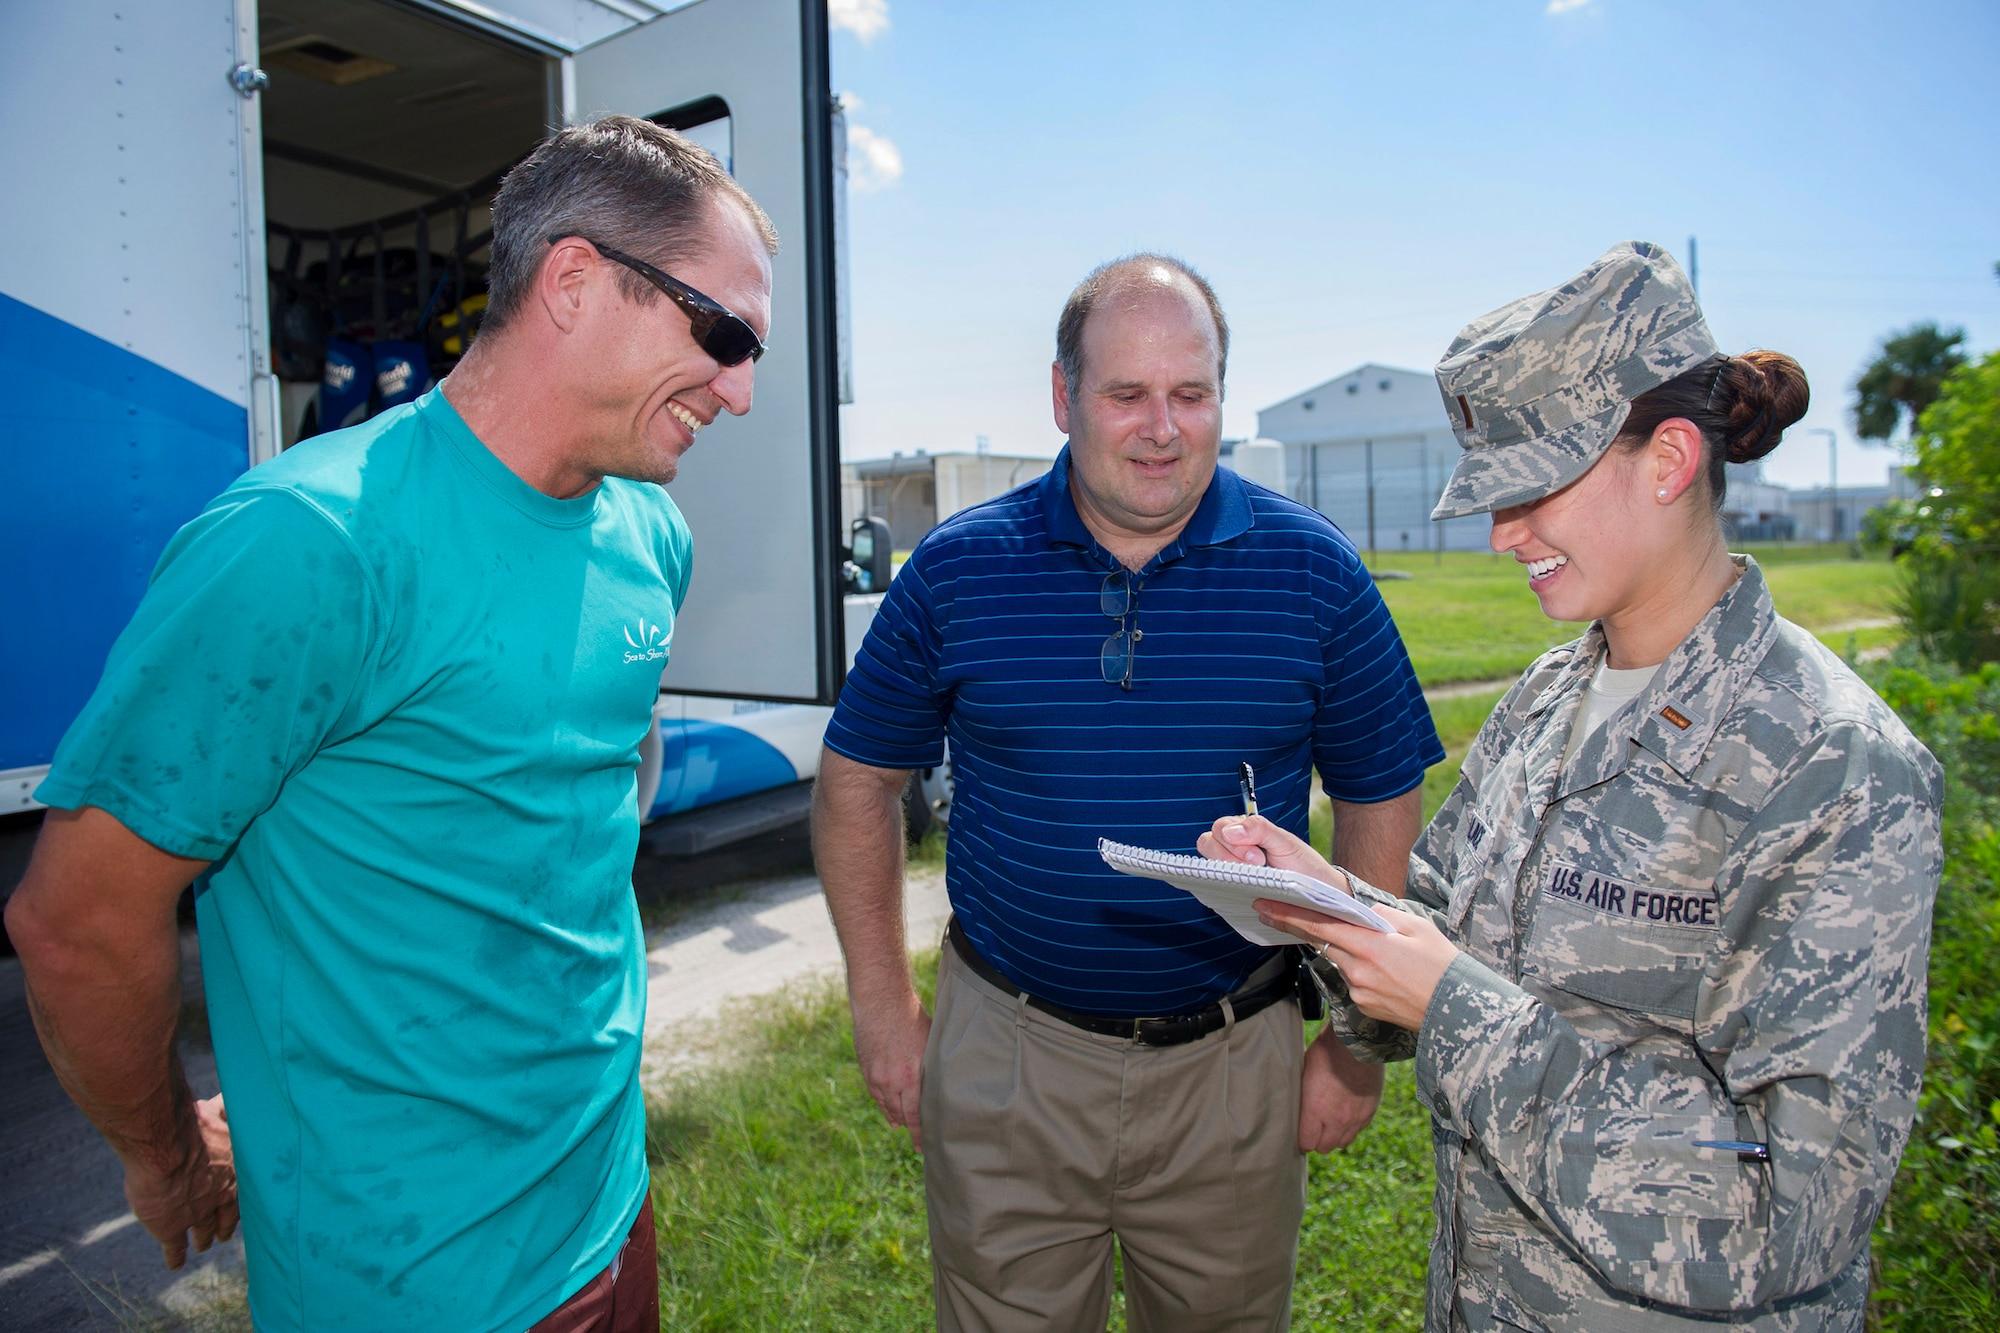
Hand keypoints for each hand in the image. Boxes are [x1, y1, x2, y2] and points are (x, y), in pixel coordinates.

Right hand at [124, 1095, 237, 1269]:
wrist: (167, 1146)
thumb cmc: (194, 1124)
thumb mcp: (218, 1113)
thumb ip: (224, 1111)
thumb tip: (227, 1095)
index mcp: (236, 1171)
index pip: (245, 1192)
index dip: (240, 1200)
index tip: (241, 1206)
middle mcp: (221, 1196)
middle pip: (226, 1216)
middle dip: (224, 1224)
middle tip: (223, 1233)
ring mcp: (196, 1215)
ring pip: (202, 1232)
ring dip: (202, 1238)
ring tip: (204, 1244)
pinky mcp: (170, 1228)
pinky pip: (174, 1248)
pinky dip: (174, 1257)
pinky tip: (175, 1264)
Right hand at [851, 991, 931, 1151]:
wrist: (881, 1001)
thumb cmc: (912, 1017)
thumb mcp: (930, 1042)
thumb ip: (933, 1067)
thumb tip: (944, 1083)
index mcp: (912, 1075)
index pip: (917, 1114)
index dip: (920, 1133)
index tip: (923, 1147)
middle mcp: (893, 1081)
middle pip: (902, 1114)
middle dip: (911, 1130)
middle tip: (918, 1144)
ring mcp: (877, 1076)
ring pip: (887, 1106)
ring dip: (897, 1118)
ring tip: (905, 1129)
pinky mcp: (867, 1069)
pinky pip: (876, 1095)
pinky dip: (884, 1106)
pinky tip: (890, 1114)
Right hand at [1198, 814, 1341, 881]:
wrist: (1316, 894)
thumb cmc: (1303, 867)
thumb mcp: (1286, 843)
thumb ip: (1260, 829)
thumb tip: (1230, 830)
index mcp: (1245, 831)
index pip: (1219, 828)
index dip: (1232, 842)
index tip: (1257, 857)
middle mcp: (1233, 847)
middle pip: (1207, 842)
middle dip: (1228, 856)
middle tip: (1257, 866)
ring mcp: (1230, 867)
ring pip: (1207, 863)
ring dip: (1227, 870)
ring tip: (1252, 878)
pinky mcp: (1230, 887)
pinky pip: (1213, 883)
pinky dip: (1222, 885)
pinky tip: (1242, 889)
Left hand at [1256, 899, 1458, 1032]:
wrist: (1456, 1009)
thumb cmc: (1442, 964)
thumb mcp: (1418, 928)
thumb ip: (1384, 915)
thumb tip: (1361, 910)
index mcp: (1370, 947)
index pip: (1319, 927)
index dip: (1289, 915)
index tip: (1265, 906)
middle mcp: (1358, 971)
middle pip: (1322, 943)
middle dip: (1300, 927)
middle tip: (1272, 910)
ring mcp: (1359, 992)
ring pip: (1339, 961)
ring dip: (1341, 949)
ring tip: (1368, 944)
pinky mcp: (1363, 1007)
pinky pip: (1352, 980)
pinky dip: (1357, 969)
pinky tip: (1383, 969)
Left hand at [1298, 1028, 1382, 1151]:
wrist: (1356, 1042)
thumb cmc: (1325, 1053)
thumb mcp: (1304, 1074)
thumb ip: (1303, 1100)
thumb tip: (1298, 1112)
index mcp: (1315, 1110)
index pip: (1306, 1143)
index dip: (1302, 1139)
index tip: (1300, 1131)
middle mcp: (1336, 1120)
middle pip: (1324, 1147)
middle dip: (1317, 1140)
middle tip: (1314, 1127)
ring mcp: (1354, 1118)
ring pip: (1342, 1143)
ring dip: (1335, 1136)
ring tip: (1330, 1121)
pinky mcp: (1369, 1112)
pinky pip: (1357, 1131)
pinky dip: (1350, 1127)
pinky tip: (1345, 1112)